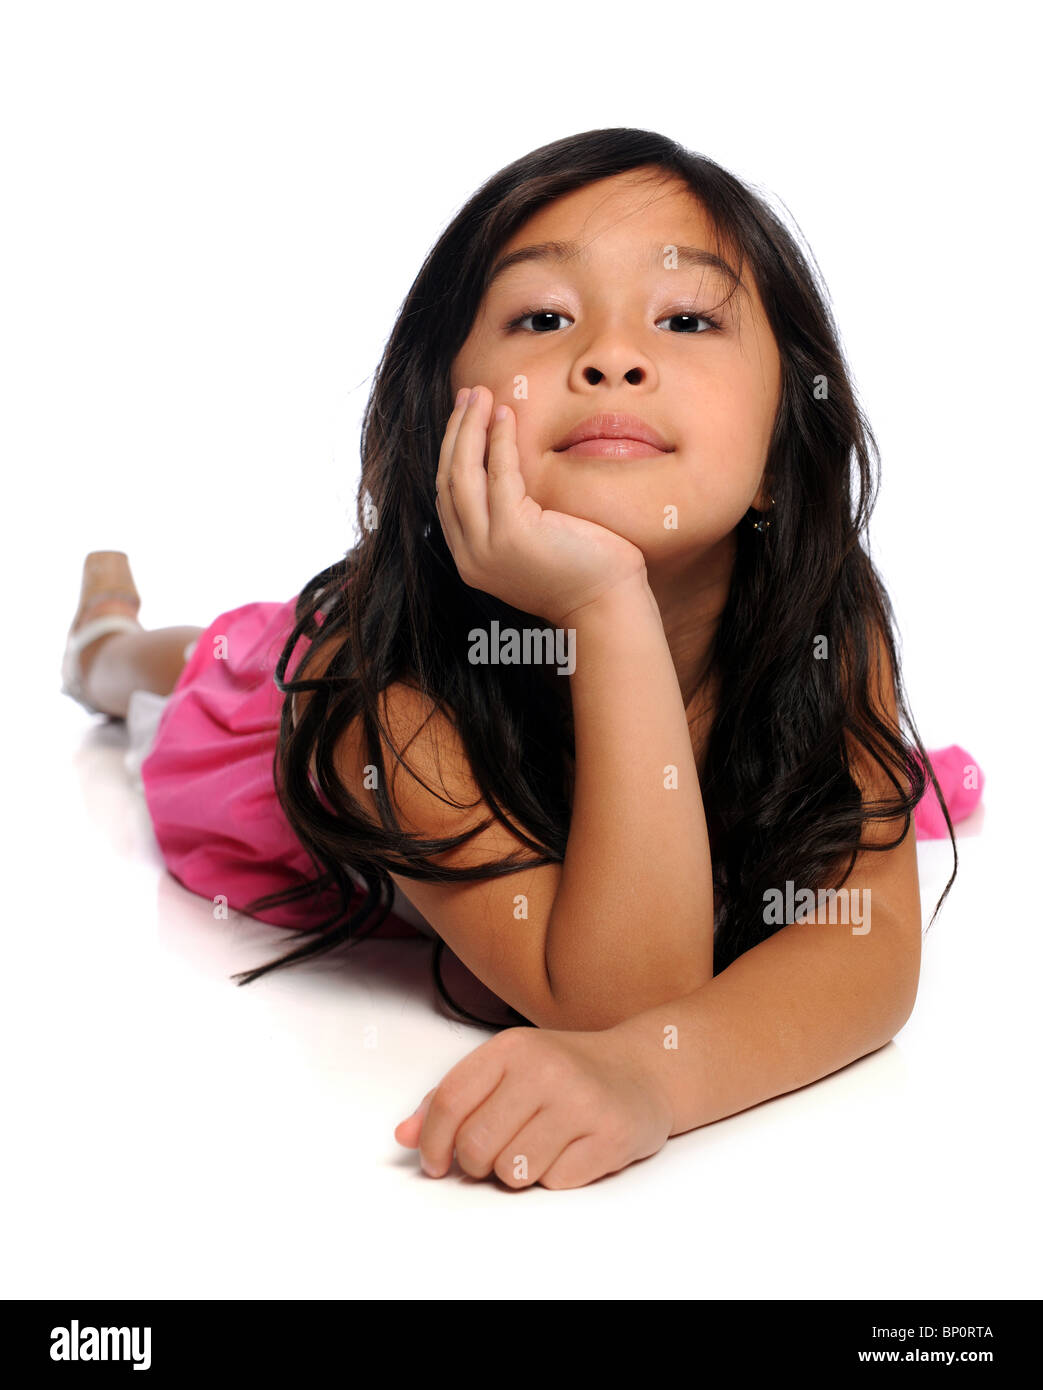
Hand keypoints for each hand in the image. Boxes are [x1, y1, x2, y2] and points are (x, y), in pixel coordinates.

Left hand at [393, 1024, 673, 1189]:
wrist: (643, 1069)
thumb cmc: (565, 1071)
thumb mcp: (507, 1068)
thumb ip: (452, 1099)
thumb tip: (404, 1135)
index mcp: (512, 1047)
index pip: (449, 1101)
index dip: (433, 1142)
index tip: (436, 1162)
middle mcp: (545, 1069)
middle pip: (476, 1145)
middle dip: (476, 1164)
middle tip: (494, 1154)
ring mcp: (581, 1102)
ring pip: (514, 1171)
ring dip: (517, 1171)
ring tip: (538, 1145)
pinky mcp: (611, 1136)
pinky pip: (555, 1182)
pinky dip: (555, 1176)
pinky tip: (571, 1149)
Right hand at [435, 385, 648, 627]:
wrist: (607, 606)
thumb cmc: (582, 573)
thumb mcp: (532, 546)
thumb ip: (510, 519)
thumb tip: (504, 473)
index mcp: (472, 559)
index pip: (448, 496)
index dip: (452, 451)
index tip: (464, 417)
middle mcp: (470, 556)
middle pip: (448, 479)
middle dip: (455, 431)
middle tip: (468, 394)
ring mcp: (487, 547)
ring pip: (462, 473)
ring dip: (469, 427)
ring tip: (480, 393)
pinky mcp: (512, 533)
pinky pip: (498, 474)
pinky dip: (498, 439)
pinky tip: (506, 414)